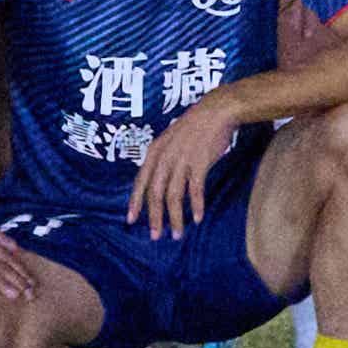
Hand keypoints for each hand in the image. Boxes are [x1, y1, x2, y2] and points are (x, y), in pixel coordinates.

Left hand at [127, 103, 246, 234]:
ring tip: (177, 234)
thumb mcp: (170, 139)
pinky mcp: (200, 162)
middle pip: (155, 194)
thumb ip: (163, 158)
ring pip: (174, 196)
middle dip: (154, 218)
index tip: (131, 220)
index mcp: (155, 151)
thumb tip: (159, 180)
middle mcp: (165, 157)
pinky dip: (196, 205)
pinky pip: (195, 189)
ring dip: (175, 218)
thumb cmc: (195, 126)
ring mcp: (182, 160)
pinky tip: (197, 218)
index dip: (135, 202)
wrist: (216, 111)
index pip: (140, 182)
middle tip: (155, 236)